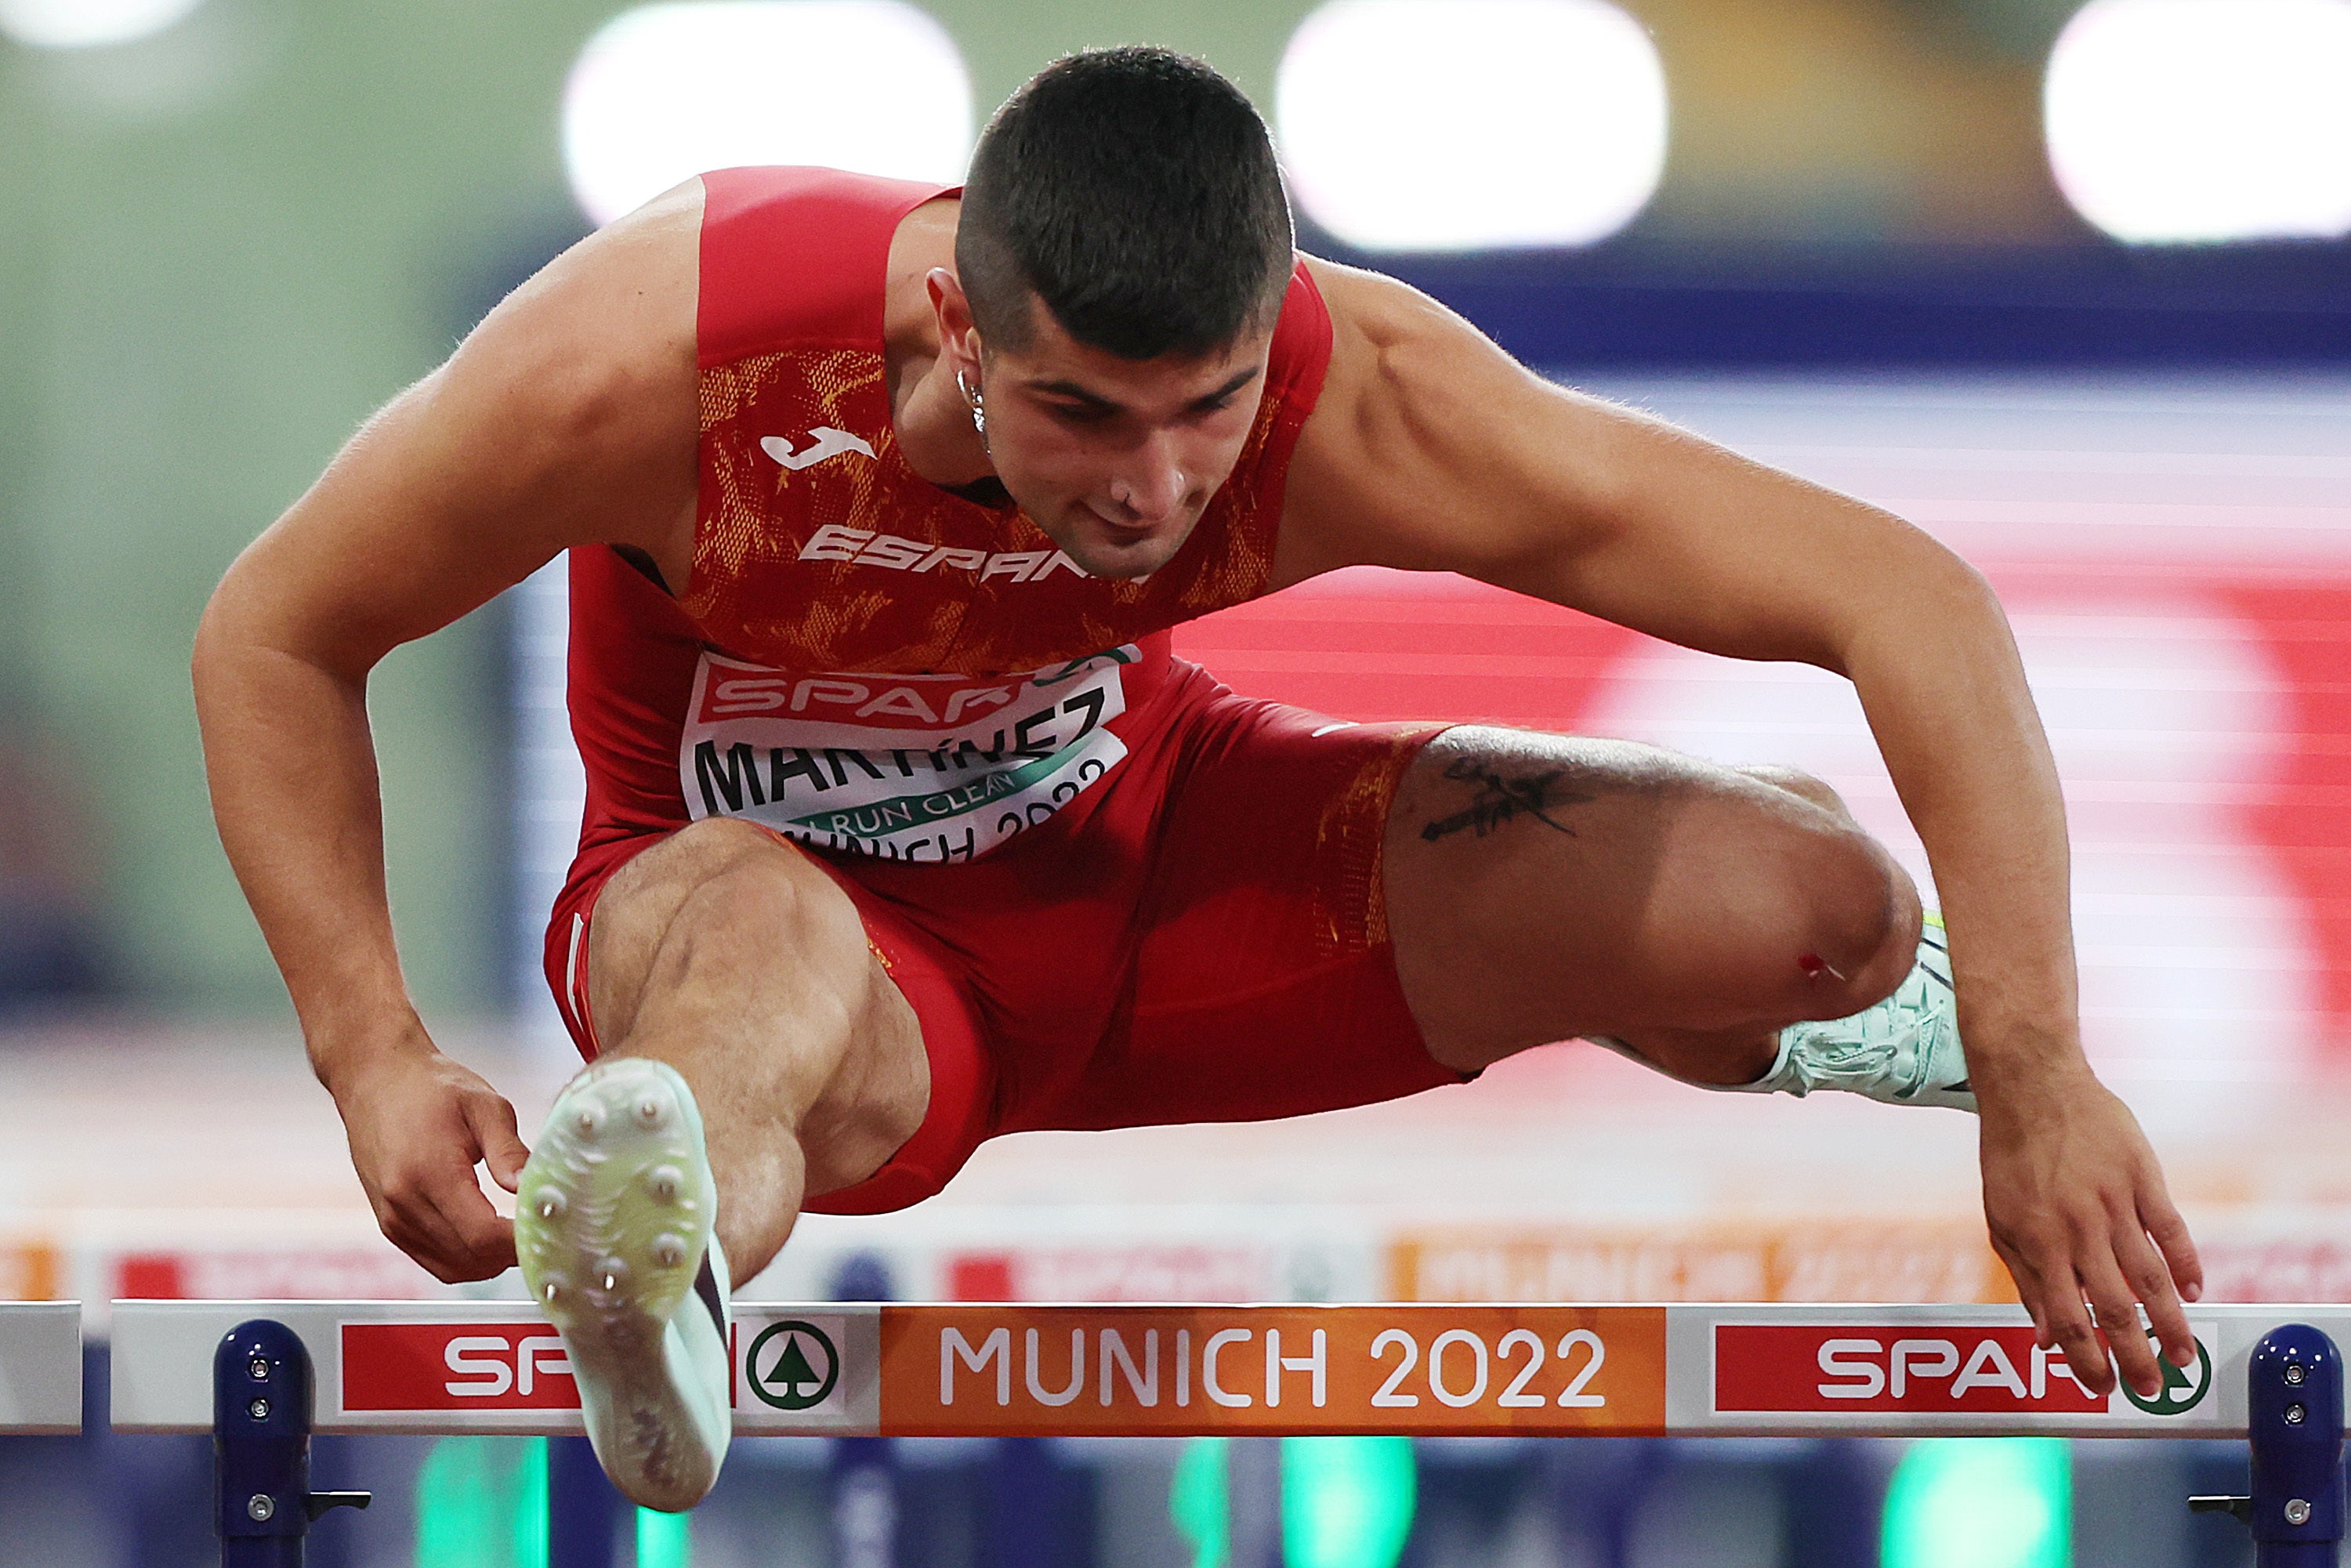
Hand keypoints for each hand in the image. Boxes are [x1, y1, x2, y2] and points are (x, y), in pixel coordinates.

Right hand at [329, 1039, 531, 1283]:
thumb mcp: (483, 1106)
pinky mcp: (389, 1225)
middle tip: (543, 1234)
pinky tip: (490, 1238)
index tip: (549, 1232)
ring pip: (453, 1268)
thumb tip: (531, 1188)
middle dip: (511, 1254)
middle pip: (470, 1258)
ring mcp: (393, 1219)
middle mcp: (405, 1204)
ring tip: (519, 1235)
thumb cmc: (431, 1087)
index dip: (520, 1243)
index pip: (482, 1235)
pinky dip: (466, 1260)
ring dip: (490, 1262)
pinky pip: (434, 1262)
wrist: (376, 1080)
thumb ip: (509, 1152)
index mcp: (430, 1173)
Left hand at [1978, 1067, 2201, 1398]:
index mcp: (2037, 1241)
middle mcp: (2078, 1228)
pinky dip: (2187, 1265)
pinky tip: (2195, 1293)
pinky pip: (2171, 1230)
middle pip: (2116, 1307)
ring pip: (2151, 1277)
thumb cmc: (2012, 1157)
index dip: (2086, 1359)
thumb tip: (2046, 1338)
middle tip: (2151, 1390)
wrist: (2033, 1085)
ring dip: (2171, 1323)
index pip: (2067, 1318)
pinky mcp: (2143, 1177)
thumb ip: (2026, 1280)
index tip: (2102, 1387)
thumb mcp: (2001, 1219)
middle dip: (2135, 1355)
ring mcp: (2114, 1202)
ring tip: (2183, 1357)